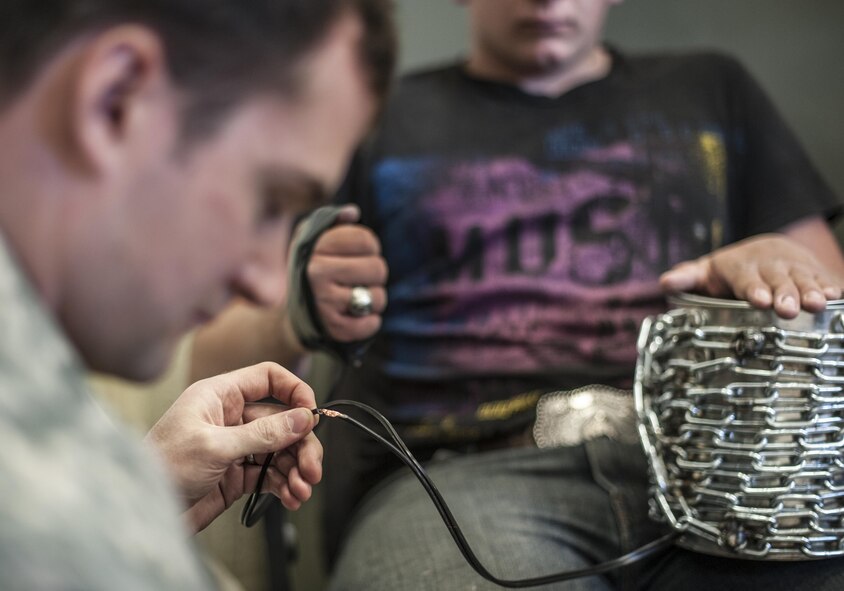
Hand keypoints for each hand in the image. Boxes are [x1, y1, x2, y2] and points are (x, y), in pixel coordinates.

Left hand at [145, 362, 321, 531]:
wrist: (139, 515)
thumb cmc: (160, 469)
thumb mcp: (215, 447)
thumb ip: (262, 433)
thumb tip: (301, 419)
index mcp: (219, 397)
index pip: (267, 378)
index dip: (294, 391)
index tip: (311, 414)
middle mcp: (229, 418)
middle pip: (281, 420)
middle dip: (301, 445)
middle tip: (312, 469)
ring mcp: (234, 447)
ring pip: (279, 450)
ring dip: (295, 469)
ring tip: (302, 489)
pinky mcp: (235, 475)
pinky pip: (270, 474)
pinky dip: (285, 484)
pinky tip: (291, 496)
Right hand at [306, 204, 387, 340]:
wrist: (297, 314)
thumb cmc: (313, 270)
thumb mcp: (313, 239)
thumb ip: (333, 220)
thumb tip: (352, 213)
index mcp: (315, 248)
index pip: (365, 240)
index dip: (371, 246)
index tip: (363, 253)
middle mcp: (317, 274)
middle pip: (377, 268)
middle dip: (375, 274)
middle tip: (360, 278)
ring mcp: (325, 303)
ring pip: (378, 298)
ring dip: (373, 298)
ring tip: (358, 296)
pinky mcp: (334, 329)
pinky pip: (371, 324)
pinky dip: (370, 321)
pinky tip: (357, 315)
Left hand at [660, 233, 842, 318]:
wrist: (767, 250)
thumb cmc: (730, 271)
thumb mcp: (705, 272)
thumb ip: (686, 277)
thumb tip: (666, 282)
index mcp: (740, 268)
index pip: (746, 279)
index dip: (753, 289)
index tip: (758, 301)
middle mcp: (769, 266)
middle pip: (777, 281)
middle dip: (783, 294)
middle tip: (787, 309)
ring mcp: (794, 269)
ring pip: (803, 279)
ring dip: (810, 291)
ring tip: (816, 304)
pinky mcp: (815, 273)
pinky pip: (824, 279)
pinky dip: (830, 287)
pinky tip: (834, 296)